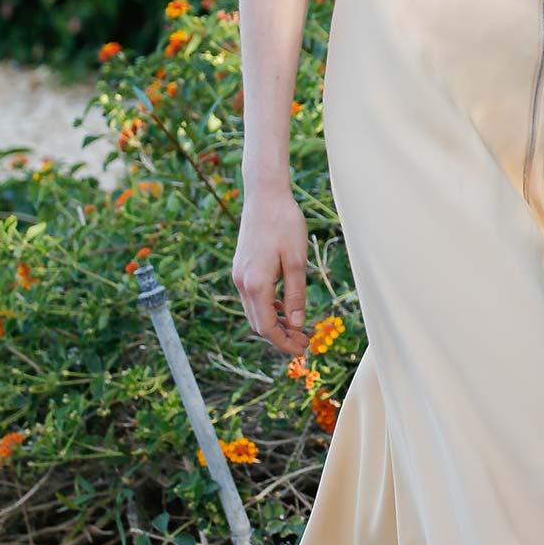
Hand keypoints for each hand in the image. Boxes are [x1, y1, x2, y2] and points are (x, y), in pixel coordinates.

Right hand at [233, 186, 311, 353]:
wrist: (264, 195)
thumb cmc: (284, 223)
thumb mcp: (297, 260)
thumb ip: (296, 294)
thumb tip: (297, 324)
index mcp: (256, 284)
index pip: (266, 327)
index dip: (283, 343)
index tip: (302, 349)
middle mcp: (242, 282)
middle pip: (258, 323)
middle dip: (280, 337)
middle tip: (304, 342)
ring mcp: (239, 275)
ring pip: (255, 311)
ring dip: (275, 323)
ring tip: (298, 328)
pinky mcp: (241, 267)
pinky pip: (253, 297)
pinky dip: (269, 308)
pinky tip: (286, 308)